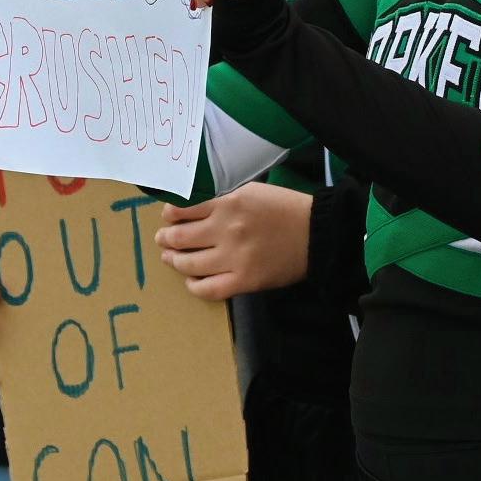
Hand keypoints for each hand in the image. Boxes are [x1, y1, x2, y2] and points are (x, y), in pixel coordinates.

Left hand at [156, 183, 313, 299]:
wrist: (317, 233)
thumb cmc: (285, 208)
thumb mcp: (252, 192)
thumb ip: (223, 199)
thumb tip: (194, 209)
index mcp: (228, 203)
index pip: (183, 210)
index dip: (170, 215)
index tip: (168, 218)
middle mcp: (226, 230)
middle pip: (180, 238)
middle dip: (166, 239)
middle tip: (163, 240)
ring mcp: (234, 258)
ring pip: (188, 264)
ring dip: (174, 261)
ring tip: (172, 259)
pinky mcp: (244, 281)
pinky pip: (208, 289)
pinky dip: (194, 286)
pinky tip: (192, 281)